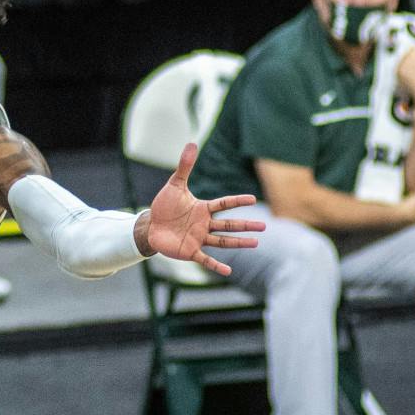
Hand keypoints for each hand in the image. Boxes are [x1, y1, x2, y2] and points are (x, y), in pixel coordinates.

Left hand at [137, 143, 265, 275]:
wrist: (150, 226)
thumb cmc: (164, 206)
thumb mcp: (175, 185)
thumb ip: (185, 166)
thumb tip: (192, 143)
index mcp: (203, 208)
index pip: (224, 204)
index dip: (237, 201)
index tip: (253, 199)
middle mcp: (204, 224)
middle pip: (229, 225)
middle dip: (246, 225)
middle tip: (264, 226)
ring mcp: (199, 238)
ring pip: (223, 241)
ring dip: (239, 243)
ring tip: (256, 244)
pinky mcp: (190, 251)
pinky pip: (206, 259)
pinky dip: (217, 265)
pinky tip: (230, 271)